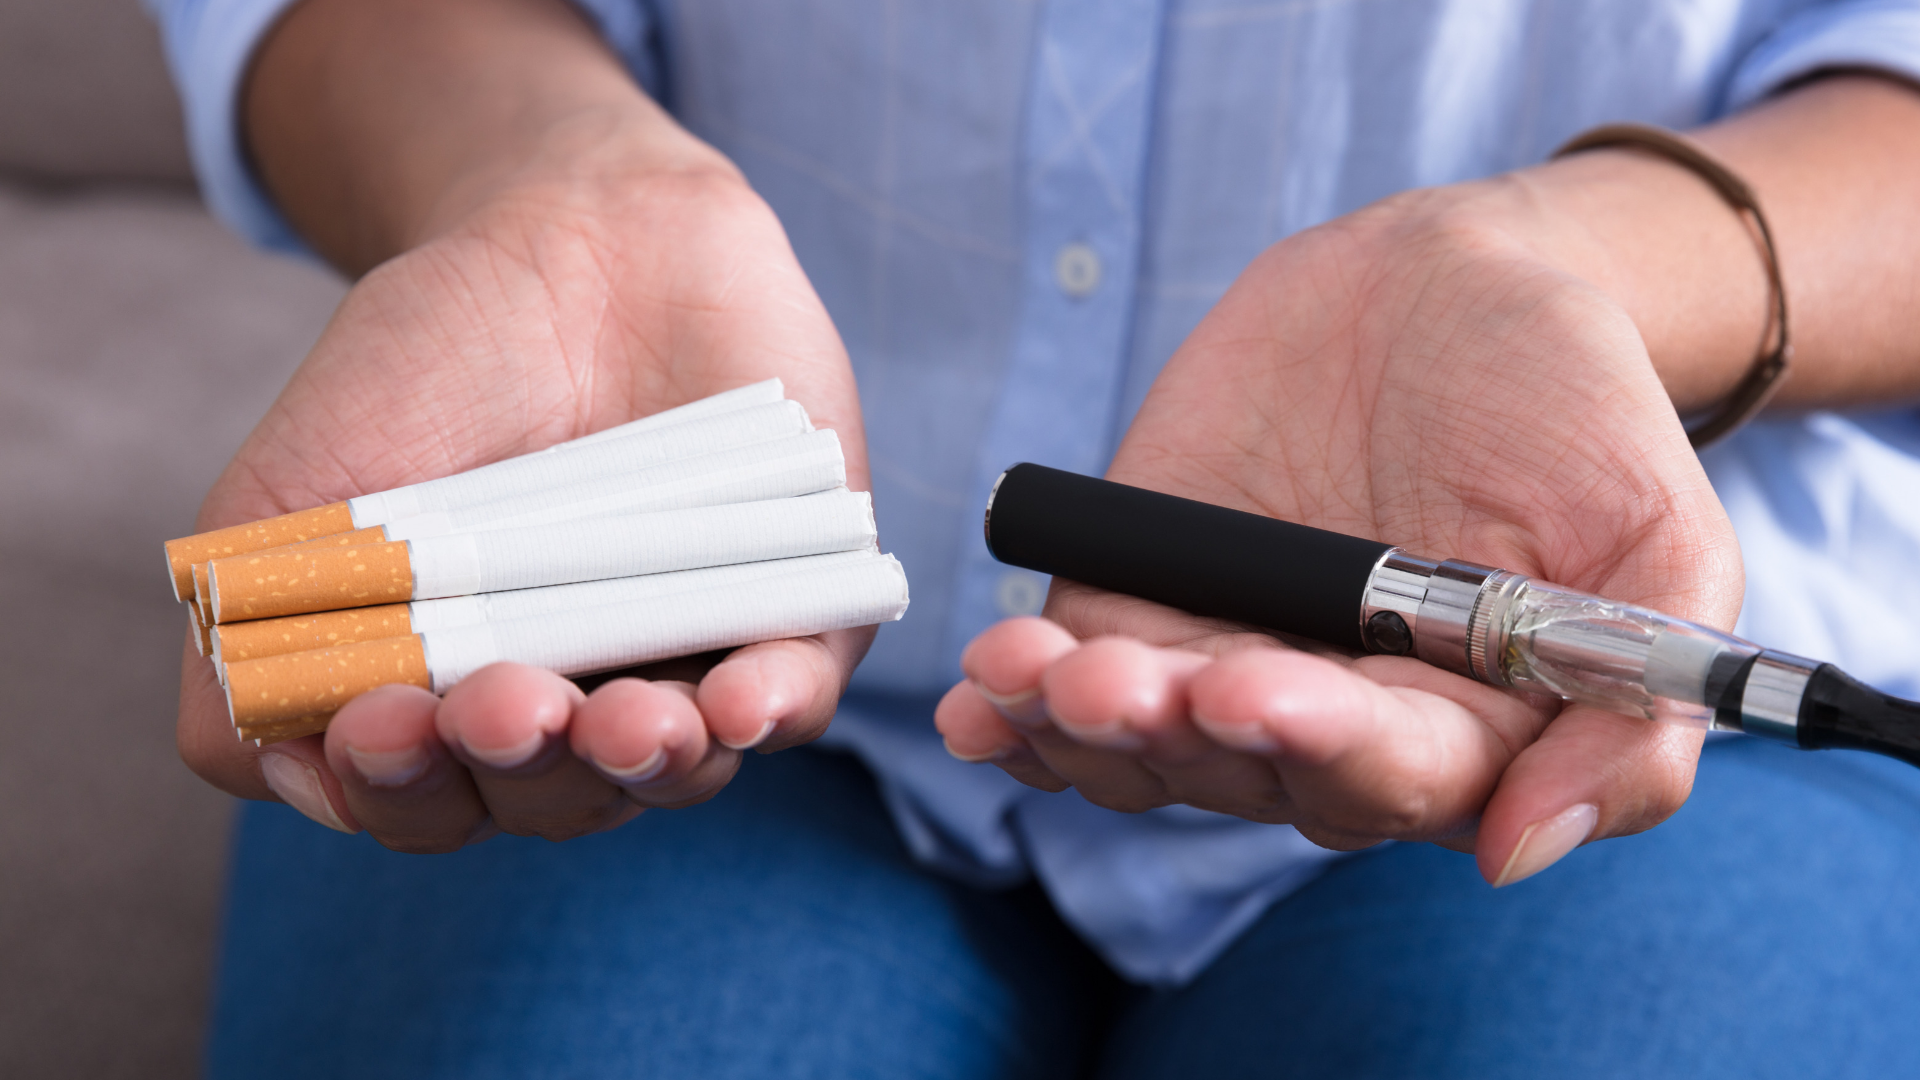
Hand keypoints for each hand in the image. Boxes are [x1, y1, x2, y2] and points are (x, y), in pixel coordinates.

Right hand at [180, 130, 872, 849]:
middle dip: (521, 768)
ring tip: (621, 722)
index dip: (401, 788)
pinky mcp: (798, 605)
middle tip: (498, 707)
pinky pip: (802, 688)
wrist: (570, 234)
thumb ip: (247, 648)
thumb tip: (286, 772)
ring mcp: (691, 660)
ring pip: (678, 764)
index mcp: (455, 703)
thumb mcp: (291, 499)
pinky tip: (742, 705)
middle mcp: (578, 706)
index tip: (376, 722)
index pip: (432, 798)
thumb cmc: (425, 376)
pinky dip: (775, 707)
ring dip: (643, 760)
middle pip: (555, 799)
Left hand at [937, 171, 1744, 884]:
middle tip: (1124, 685)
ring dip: (1079, 728)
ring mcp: (1220, 666)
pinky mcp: (1134, 607)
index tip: (1262, 692)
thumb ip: (1633, 701)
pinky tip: (980, 697)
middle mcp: (1329, 721)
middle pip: (1241, 771)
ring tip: (1032, 679)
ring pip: (1140, 746)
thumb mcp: (1661, 536)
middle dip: (1179, 733)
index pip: (1387, 776)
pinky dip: (1018, 702)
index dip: (1321, 745)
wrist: (1448, 285)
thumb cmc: (1570, 408)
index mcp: (1461, 729)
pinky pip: (1068, 680)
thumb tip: (1519, 849)